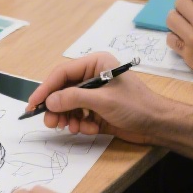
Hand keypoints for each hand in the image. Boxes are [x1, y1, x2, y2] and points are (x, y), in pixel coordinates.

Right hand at [28, 53, 175, 143]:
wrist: (158, 125)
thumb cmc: (137, 106)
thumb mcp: (103, 101)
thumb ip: (74, 99)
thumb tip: (50, 101)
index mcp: (96, 64)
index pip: (62, 73)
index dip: (45, 89)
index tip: (34, 104)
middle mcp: (93, 76)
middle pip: (62, 90)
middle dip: (57, 108)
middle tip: (51, 123)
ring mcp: (94, 93)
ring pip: (68, 105)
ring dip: (68, 119)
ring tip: (74, 128)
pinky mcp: (96, 109)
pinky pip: (77, 115)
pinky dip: (80, 124)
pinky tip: (91, 129)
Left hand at [167, 0, 192, 93]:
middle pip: (179, 2)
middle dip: (184, 5)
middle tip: (190, 13)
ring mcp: (192, 37)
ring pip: (170, 18)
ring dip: (177, 20)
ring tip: (184, 25)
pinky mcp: (187, 53)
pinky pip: (170, 38)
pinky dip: (174, 37)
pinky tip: (183, 39)